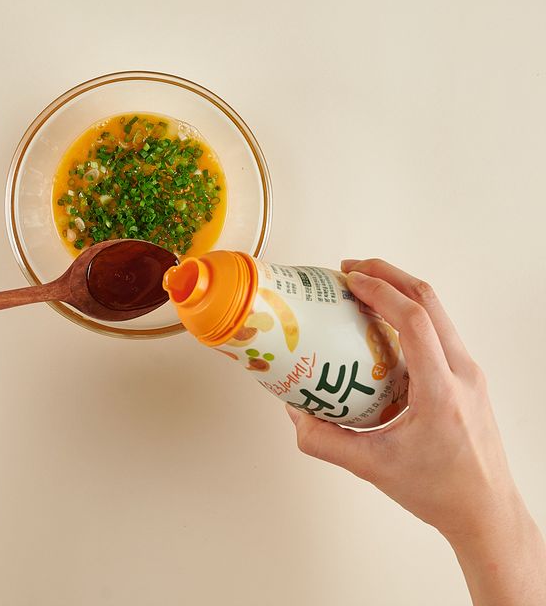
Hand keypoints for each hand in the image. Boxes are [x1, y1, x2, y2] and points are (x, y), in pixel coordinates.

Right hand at [285, 258, 544, 605]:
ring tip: (365, 286)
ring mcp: (470, 373)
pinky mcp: (468, 377)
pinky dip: (411, 311)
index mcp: (441, 391)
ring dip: (401, 289)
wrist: (486, 512)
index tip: (349, 279)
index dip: (380, 291)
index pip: (415, 321)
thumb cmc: (440, 492)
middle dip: (388, 274)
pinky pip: (440, 329)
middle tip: (351, 268)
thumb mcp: (372, 467)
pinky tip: (384, 323)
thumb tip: (294, 411)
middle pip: (430, 300)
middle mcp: (462, 374)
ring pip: (439, 310)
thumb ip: (324, 441)